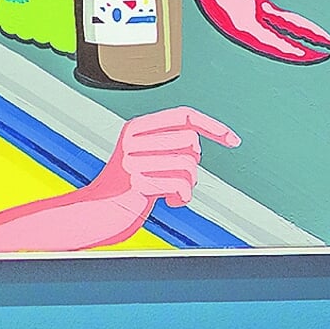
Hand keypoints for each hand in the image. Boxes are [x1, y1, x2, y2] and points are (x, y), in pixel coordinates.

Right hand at [80, 106, 240, 218]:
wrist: (96, 213)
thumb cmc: (127, 188)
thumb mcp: (145, 158)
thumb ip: (168, 144)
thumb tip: (204, 137)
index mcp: (137, 128)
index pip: (184, 115)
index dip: (213, 126)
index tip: (233, 140)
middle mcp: (134, 140)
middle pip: (191, 142)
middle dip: (193, 164)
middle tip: (174, 177)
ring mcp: (134, 161)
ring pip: (189, 165)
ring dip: (187, 184)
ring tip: (169, 190)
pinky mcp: (137, 183)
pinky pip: (181, 185)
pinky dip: (182, 198)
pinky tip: (169, 201)